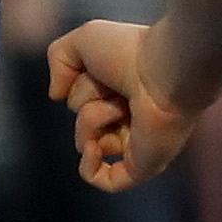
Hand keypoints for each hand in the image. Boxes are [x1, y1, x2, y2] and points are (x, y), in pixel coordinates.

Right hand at [46, 18, 198, 192]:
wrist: (165, 72)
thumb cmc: (129, 52)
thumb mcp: (80, 41)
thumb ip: (58, 61)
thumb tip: (56, 97)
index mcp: (121, 90)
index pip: (81, 98)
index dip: (80, 83)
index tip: (96, 68)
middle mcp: (129, 117)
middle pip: (82, 121)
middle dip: (85, 101)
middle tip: (111, 88)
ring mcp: (136, 144)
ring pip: (88, 144)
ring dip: (91, 122)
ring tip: (117, 107)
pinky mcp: (142, 166)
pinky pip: (106, 180)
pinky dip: (91, 168)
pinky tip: (93, 149)